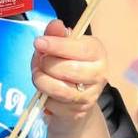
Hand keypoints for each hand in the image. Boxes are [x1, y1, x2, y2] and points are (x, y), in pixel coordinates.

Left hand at [32, 19, 108, 137]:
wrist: (76, 98)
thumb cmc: (68, 64)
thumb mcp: (62, 47)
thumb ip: (57, 35)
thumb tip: (55, 25)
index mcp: (97, 52)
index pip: (80, 49)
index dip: (58, 46)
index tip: (39, 42)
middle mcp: (99, 74)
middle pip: (68, 69)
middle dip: (46, 65)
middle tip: (39, 61)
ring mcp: (90, 95)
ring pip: (60, 89)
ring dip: (42, 81)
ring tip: (38, 74)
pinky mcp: (78, 112)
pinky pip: (54, 104)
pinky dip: (43, 97)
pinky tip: (45, 91)